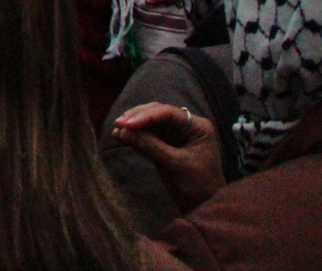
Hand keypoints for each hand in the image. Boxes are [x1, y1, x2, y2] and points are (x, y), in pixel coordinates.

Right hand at [109, 102, 224, 213]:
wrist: (205, 207)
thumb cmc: (197, 186)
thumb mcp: (174, 165)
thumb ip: (149, 146)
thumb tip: (122, 132)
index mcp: (197, 126)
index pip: (168, 113)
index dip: (145, 116)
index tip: (126, 124)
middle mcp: (187, 125)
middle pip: (158, 113)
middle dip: (137, 118)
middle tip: (117, 125)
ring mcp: (177, 134)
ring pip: (151, 122)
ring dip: (134, 126)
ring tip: (116, 131)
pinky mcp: (167, 144)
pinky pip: (149, 134)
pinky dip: (135, 135)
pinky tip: (121, 137)